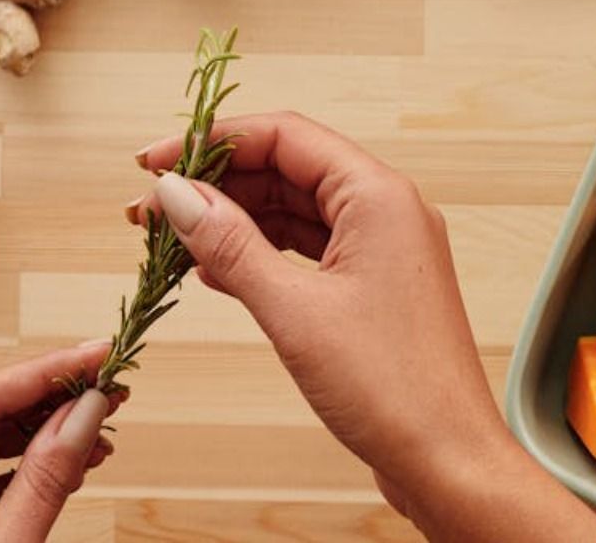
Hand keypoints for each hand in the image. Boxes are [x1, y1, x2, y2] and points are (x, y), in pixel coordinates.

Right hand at [133, 111, 595, 542]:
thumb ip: (231, 246)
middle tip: (147, 209)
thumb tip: (178, 195)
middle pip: (287, 169)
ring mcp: (382, 251)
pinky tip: (212, 270)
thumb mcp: (294, 311)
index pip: (285, 136)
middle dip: (215, 184)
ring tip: (167, 239)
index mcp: (379, 197)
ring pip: (294, 212)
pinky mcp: (372, 290)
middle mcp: (386, 212)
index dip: (214, 142)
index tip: (154, 162)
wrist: (448, 460)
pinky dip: (259, 255)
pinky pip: (306, 251)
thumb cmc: (393, 389)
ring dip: (231, 221)